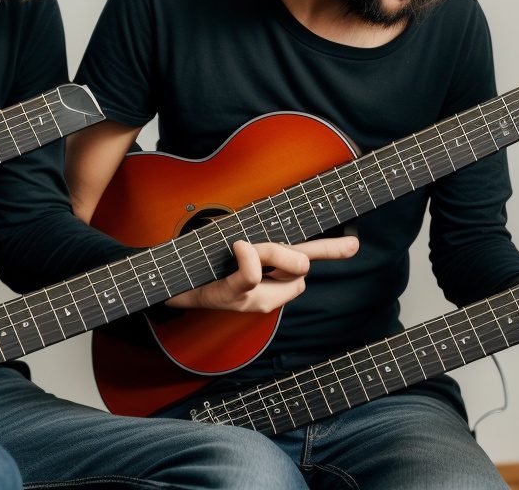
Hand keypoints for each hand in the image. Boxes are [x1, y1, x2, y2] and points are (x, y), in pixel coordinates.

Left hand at [165, 235, 357, 311]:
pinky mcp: (230, 297)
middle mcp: (268, 296)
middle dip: (288, 247)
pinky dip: (248, 256)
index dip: (332, 249)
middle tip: (256, 241)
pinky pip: (252, 274)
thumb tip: (290, 219)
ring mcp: (251, 299)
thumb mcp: (237, 249)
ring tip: (238, 245)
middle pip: (302, 264)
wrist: (166, 287)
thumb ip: (267, 239)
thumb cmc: (201, 266)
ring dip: (266, 248)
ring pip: (283, 263)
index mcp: (273, 284)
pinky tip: (239, 246)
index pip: (312, 263)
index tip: (353, 243)